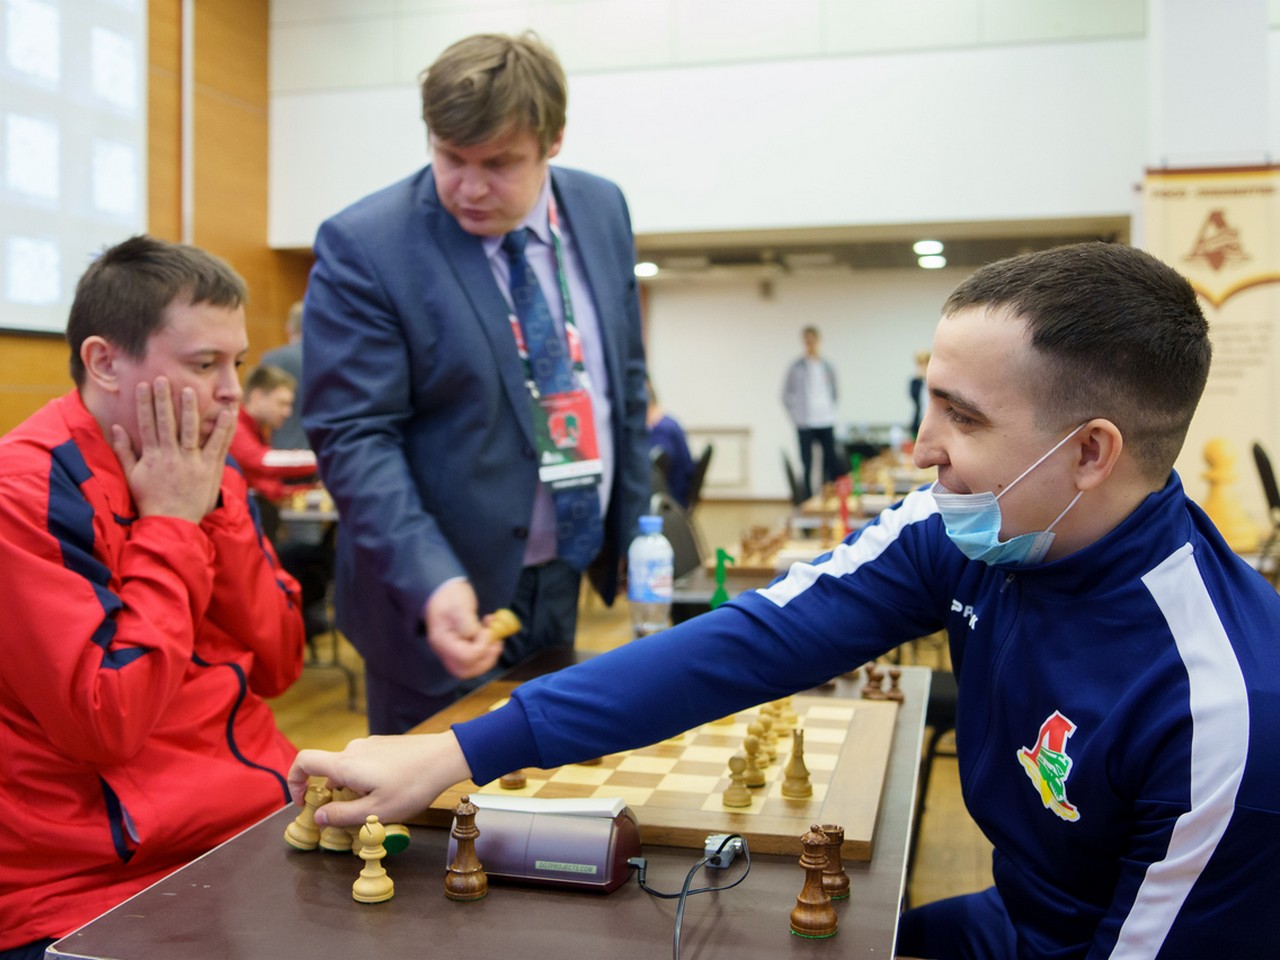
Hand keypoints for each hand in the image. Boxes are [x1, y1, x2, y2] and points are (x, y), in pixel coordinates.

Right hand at [110, 378, 233, 522]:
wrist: (171, 523)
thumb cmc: (150, 500)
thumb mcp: (132, 475)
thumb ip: (124, 450)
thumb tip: (115, 427)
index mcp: (152, 456)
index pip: (146, 424)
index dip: (145, 404)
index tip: (143, 385)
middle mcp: (171, 456)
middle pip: (167, 423)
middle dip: (164, 400)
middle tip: (163, 378)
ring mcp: (192, 462)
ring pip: (191, 431)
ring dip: (191, 409)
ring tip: (190, 389)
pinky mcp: (209, 469)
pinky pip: (217, 445)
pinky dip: (223, 429)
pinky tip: (228, 413)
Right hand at [288, 731, 472, 827]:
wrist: (446, 757)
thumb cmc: (413, 786)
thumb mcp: (376, 811)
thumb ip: (342, 815)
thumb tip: (317, 816)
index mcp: (345, 764)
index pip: (303, 762)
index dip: (293, 781)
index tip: (302, 802)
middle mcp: (353, 750)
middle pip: (328, 773)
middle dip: (333, 796)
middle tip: (352, 818)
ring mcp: (370, 745)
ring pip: (348, 770)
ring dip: (353, 790)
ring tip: (378, 807)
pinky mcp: (384, 745)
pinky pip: (364, 764)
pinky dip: (366, 780)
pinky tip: (390, 792)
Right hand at [424, 579, 503, 678]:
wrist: (444, 589)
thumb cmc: (450, 595)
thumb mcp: (459, 605)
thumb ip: (467, 622)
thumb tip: (476, 636)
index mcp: (442, 641)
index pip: (465, 657)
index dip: (481, 647)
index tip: (486, 631)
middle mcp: (445, 650)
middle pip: (466, 670)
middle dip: (486, 660)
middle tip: (496, 643)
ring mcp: (453, 651)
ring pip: (472, 667)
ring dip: (488, 656)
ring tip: (496, 638)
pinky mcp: (461, 648)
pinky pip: (475, 658)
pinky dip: (487, 650)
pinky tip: (490, 633)